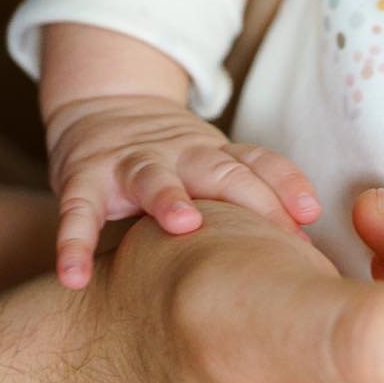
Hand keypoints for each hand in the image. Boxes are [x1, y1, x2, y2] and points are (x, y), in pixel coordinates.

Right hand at [45, 93, 318, 285]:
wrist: (102, 105)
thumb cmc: (174, 155)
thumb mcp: (217, 165)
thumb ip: (257, 193)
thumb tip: (309, 239)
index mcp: (217, 155)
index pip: (259, 165)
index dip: (285, 187)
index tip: (310, 216)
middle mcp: (179, 155)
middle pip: (219, 170)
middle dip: (248, 196)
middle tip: (275, 231)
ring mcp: (131, 164)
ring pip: (153, 178)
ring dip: (169, 199)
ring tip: (184, 224)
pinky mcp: (84, 179)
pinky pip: (77, 213)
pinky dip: (73, 244)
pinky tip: (74, 277)